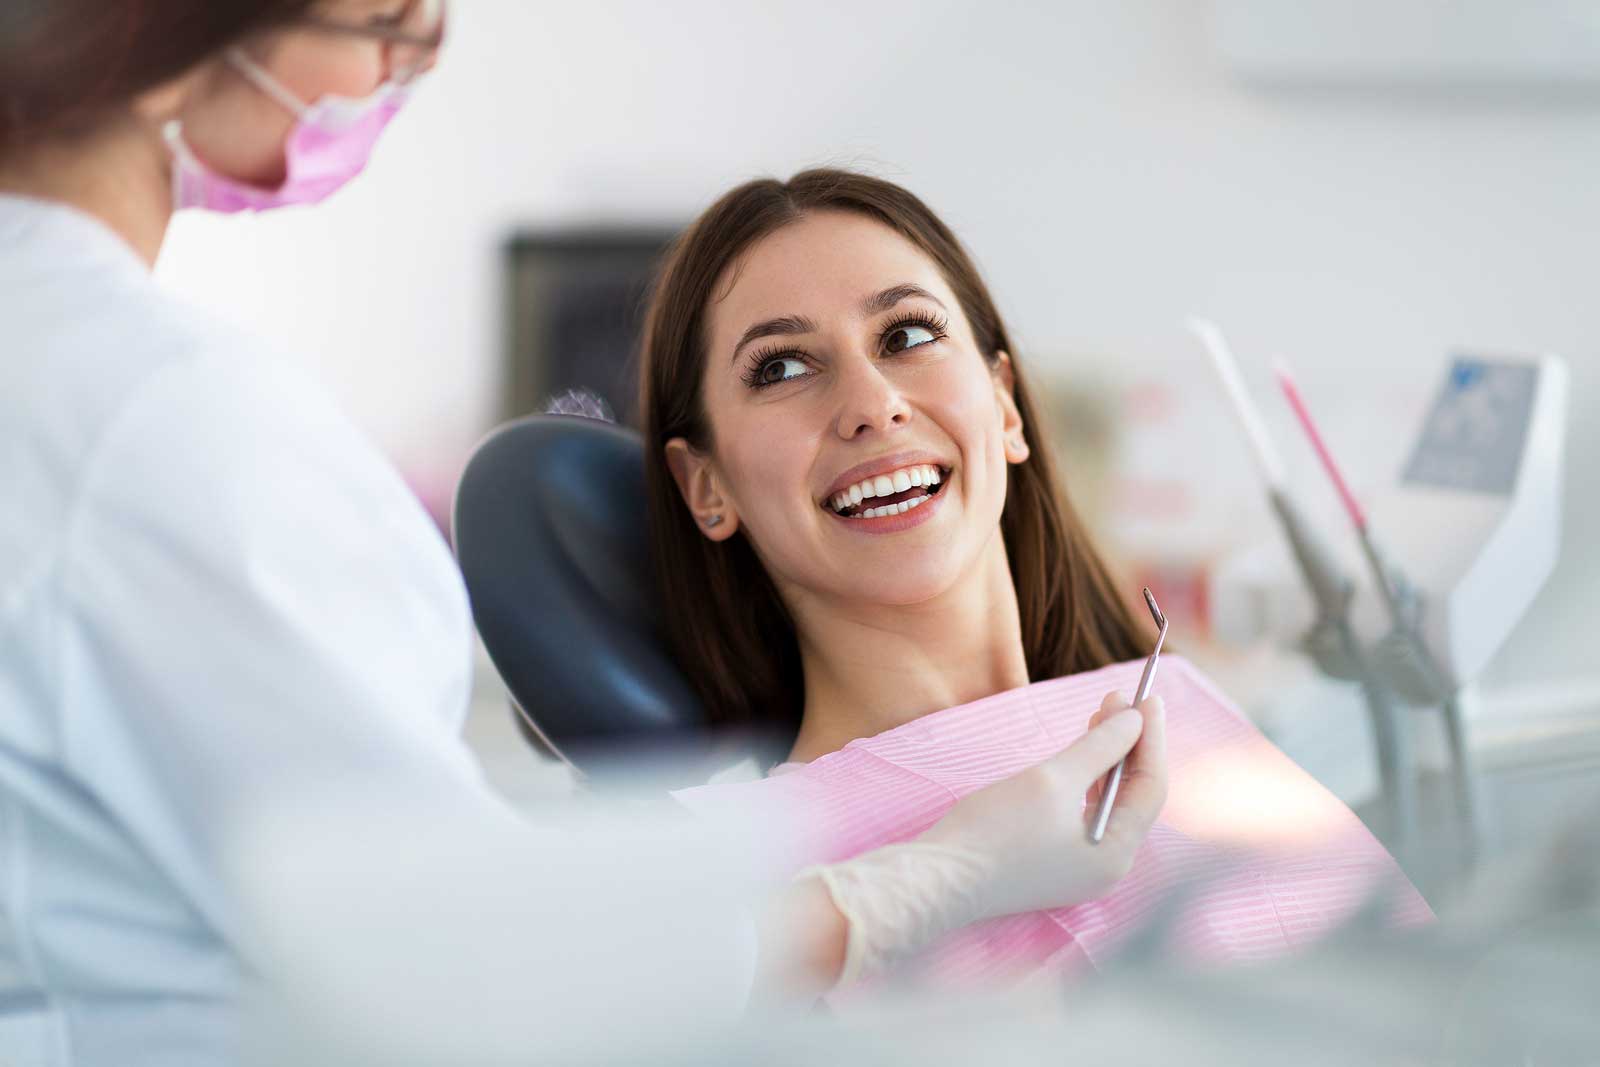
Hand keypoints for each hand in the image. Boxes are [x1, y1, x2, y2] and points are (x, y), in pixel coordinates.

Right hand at [919, 689, 1167, 919]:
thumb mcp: (1052, 780)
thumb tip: (1135, 720)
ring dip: (1106, 758)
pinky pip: (1084, 814)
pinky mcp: (1055, 862)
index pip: (1150, 788)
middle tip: (1122, 698)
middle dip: (1128, 744)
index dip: (1150, 738)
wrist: (938, 879)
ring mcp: (1080, 867)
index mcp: (1115, 855)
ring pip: (1107, 802)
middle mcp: (1107, 866)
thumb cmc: (996, 830)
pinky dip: (1086, 780)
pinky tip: (1081, 751)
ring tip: (1102, 713)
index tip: (1148, 697)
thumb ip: (1100, 747)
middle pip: (1132, 796)